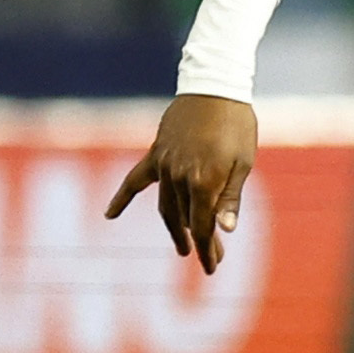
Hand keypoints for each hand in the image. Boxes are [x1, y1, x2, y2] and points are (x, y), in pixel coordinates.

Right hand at [106, 93, 259, 272]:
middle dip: (200, 241)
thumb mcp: (244, 162)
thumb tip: (226, 229)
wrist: (214, 86)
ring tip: (182, 247)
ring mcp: (163, 166)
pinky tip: (109, 215)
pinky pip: (134, 181)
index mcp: (204, 181)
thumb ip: (231, 198)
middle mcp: (179, 177)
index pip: (203, 227)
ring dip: (175, 229)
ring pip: (166, 207)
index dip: (207, 249)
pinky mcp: (155, 154)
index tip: (212, 267)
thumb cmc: (237, 125)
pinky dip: (121, 198)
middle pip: (186, 220)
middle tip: (212, 257)